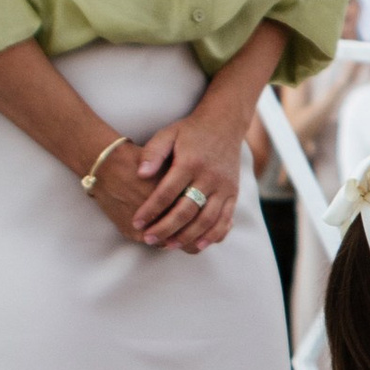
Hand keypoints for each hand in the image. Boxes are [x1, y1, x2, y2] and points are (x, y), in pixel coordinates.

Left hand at [129, 101, 248, 251]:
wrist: (225, 123)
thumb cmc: (191, 131)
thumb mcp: (168, 134)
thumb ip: (153, 153)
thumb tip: (140, 174)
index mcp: (191, 162)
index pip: (167, 192)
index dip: (150, 210)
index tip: (136, 222)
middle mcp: (210, 177)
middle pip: (186, 210)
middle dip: (166, 228)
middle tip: (148, 239)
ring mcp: (224, 187)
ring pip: (206, 220)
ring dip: (187, 236)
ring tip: (169, 246)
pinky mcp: (233, 193)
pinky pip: (225, 220)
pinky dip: (212, 235)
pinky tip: (197, 245)